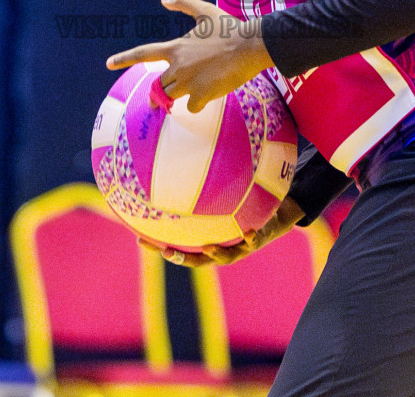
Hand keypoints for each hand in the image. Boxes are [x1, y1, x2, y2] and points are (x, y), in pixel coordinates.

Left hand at [106, 0, 273, 112]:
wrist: (249, 46)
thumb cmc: (229, 28)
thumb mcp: (205, 11)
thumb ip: (184, 3)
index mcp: (176, 48)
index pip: (143, 53)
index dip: (124, 58)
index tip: (108, 64)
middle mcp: (178, 67)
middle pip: (159, 85)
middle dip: (157, 94)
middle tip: (155, 103)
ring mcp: (188, 83)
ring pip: (173, 96)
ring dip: (179, 97)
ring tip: (191, 93)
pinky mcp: (202, 95)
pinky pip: (192, 106)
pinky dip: (197, 104)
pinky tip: (208, 96)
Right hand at [150, 197, 304, 268]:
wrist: (274, 212)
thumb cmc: (243, 200)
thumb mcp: (223, 190)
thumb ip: (201, 182)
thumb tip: (175, 155)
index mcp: (206, 238)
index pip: (178, 246)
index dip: (159, 246)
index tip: (140, 240)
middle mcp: (221, 247)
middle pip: (196, 259)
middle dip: (180, 258)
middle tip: (166, 252)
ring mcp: (239, 246)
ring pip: (227, 257)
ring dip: (217, 254)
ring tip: (208, 247)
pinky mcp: (258, 239)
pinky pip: (255, 240)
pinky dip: (252, 238)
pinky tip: (248, 231)